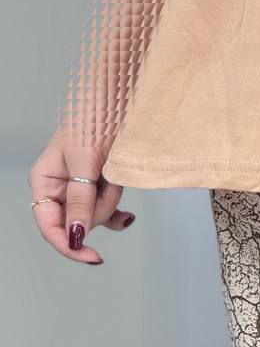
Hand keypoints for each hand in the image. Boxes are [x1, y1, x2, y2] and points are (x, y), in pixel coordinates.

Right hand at [28, 130, 134, 263]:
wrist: (119, 89)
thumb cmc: (95, 117)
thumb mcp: (85, 161)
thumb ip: (80, 199)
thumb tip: (75, 236)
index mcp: (45, 179)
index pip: (50, 225)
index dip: (68, 245)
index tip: (92, 257)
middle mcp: (60, 184)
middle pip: (76, 221)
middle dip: (97, 209)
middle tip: (108, 182)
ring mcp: (81, 182)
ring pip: (95, 213)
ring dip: (110, 200)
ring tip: (115, 173)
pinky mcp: (100, 178)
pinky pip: (107, 204)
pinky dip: (116, 207)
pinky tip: (128, 217)